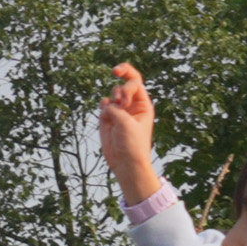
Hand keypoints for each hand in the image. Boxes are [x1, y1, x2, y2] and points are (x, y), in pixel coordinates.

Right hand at [98, 62, 160, 202]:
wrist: (126, 162)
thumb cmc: (133, 144)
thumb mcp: (127, 124)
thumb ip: (116, 109)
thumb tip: (106, 103)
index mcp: (143, 104)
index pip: (136, 83)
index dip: (127, 84)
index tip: (121, 98)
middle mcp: (132, 105)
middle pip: (126, 83)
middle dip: (120, 83)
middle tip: (117, 86)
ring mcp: (120, 111)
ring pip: (113, 94)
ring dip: (112, 98)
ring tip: (112, 111)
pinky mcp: (108, 119)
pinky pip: (104, 104)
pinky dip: (103, 106)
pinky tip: (106, 115)